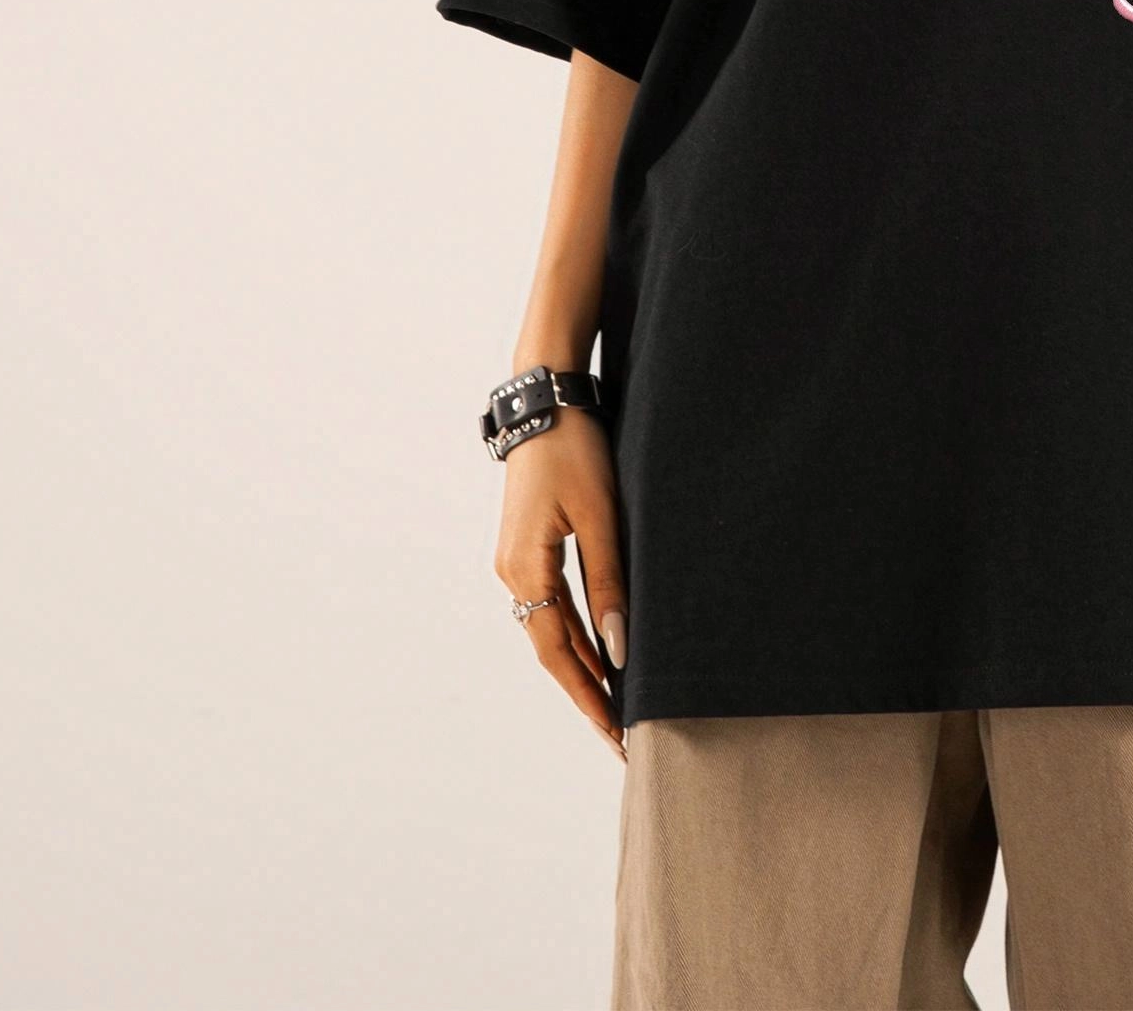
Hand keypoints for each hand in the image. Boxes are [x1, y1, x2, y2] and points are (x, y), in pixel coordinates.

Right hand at [493, 408, 628, 760]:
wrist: (546, 399)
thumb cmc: (575, 449)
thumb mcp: (600, 515)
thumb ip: (609, 582)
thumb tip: (617, 648)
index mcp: (525, 569)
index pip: (560, 651)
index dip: (588, 693)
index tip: (615, 732)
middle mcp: (513, 572)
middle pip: (552, 647)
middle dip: (586, 690)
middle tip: (620, 733)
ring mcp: (517, 560)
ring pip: (552, 627)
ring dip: (582, 663)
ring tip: (615, 701)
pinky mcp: (528, 545)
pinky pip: (552, 603)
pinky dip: (576, 630)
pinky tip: (600, 648)